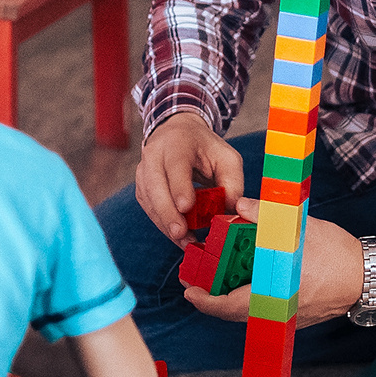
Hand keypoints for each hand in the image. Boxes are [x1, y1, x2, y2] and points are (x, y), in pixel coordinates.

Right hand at [136, 112, 243, 244]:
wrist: (178, 135)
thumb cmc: (205, 148)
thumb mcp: (227, 157)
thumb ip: (233, 182)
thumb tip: (232, 210)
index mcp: (177, 143)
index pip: (175, 165)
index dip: (179, 186)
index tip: (186, 206)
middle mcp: (155, 155)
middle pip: (155, 185)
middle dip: (167, 212)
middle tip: (181, 233)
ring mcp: (144, 171)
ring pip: (149, 201)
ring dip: (165, 223)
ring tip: (185, 241)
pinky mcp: (142, 187)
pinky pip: (149, 209)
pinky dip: (163, 224)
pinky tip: (178, 237)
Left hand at [183, 202, 365, 327]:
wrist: (370, 277)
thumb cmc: (338, 255)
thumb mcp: (299, 230)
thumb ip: (266, 218)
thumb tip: (240, 205)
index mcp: (274, 293)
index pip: (228, 306)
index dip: (204, 300)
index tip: (189, 291)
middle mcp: (278, 311)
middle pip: (234, 313)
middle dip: (212, 299)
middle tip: (196, 282)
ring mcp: (289, 316)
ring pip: (249, 314)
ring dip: (230, 300)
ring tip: (218, 280)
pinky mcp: (298, 315)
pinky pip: (264, 311)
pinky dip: (249, 300)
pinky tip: (248, 282)